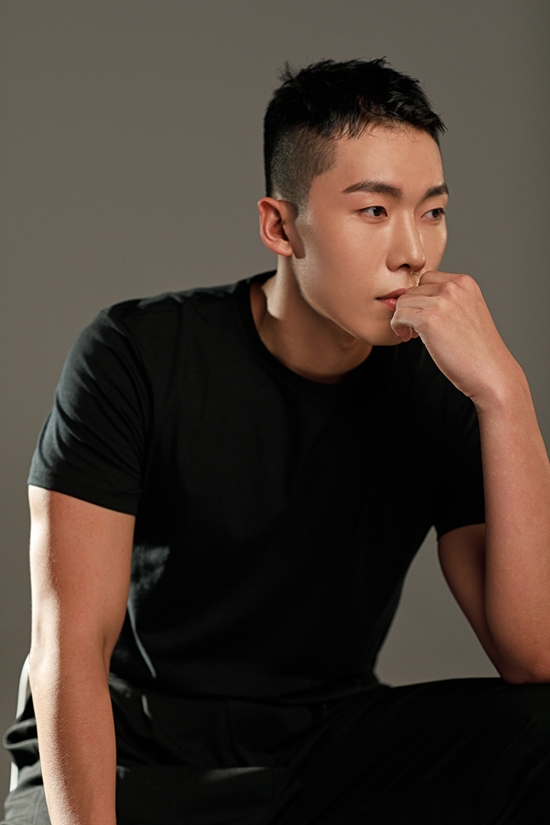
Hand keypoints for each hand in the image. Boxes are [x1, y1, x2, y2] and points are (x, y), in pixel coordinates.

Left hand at [390, 270, 517, 402]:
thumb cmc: (477, 349)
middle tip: (417, 329)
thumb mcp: (468, 311)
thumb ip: (447, 300)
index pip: (427, 278)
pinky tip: (408, 338)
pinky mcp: (429, 320)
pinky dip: (397, 327)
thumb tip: (410, 297)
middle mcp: (453, 288)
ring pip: (403, 302)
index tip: (424, 315)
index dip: (421, 298)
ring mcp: (441, 303)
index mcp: (465, 283)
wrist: (490, 371)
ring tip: (413, 334)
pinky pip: (399, 315)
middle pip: (413, 290)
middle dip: (412, 309)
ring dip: (403, 318)